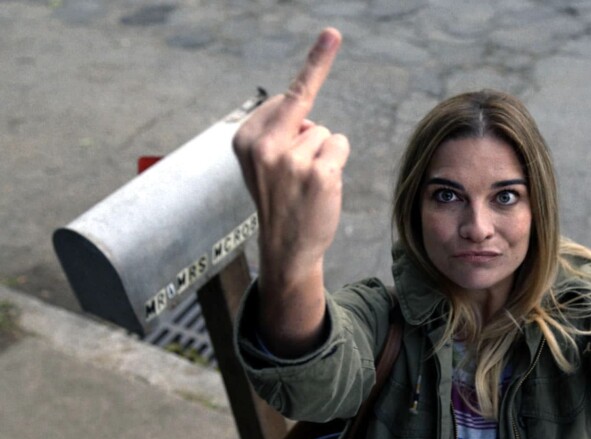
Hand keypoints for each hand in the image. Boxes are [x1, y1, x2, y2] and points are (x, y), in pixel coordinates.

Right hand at [232, 28, 348, 286]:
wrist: (286, 248)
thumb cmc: (280, 200)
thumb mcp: (263, 162)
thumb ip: (279, 132)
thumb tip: (309, 121)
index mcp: (246, 139)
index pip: (289, 95)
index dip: (315, 66)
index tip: (333, 33)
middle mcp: (265, 145)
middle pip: (306, 111)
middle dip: (311, 121)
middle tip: (300, 158)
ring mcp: (292, 160)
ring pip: (326, 134)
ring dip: (322, 156)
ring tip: (305, 185)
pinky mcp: (319, 174)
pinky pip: (339, 147)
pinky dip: (336, 165)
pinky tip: (319, 189)